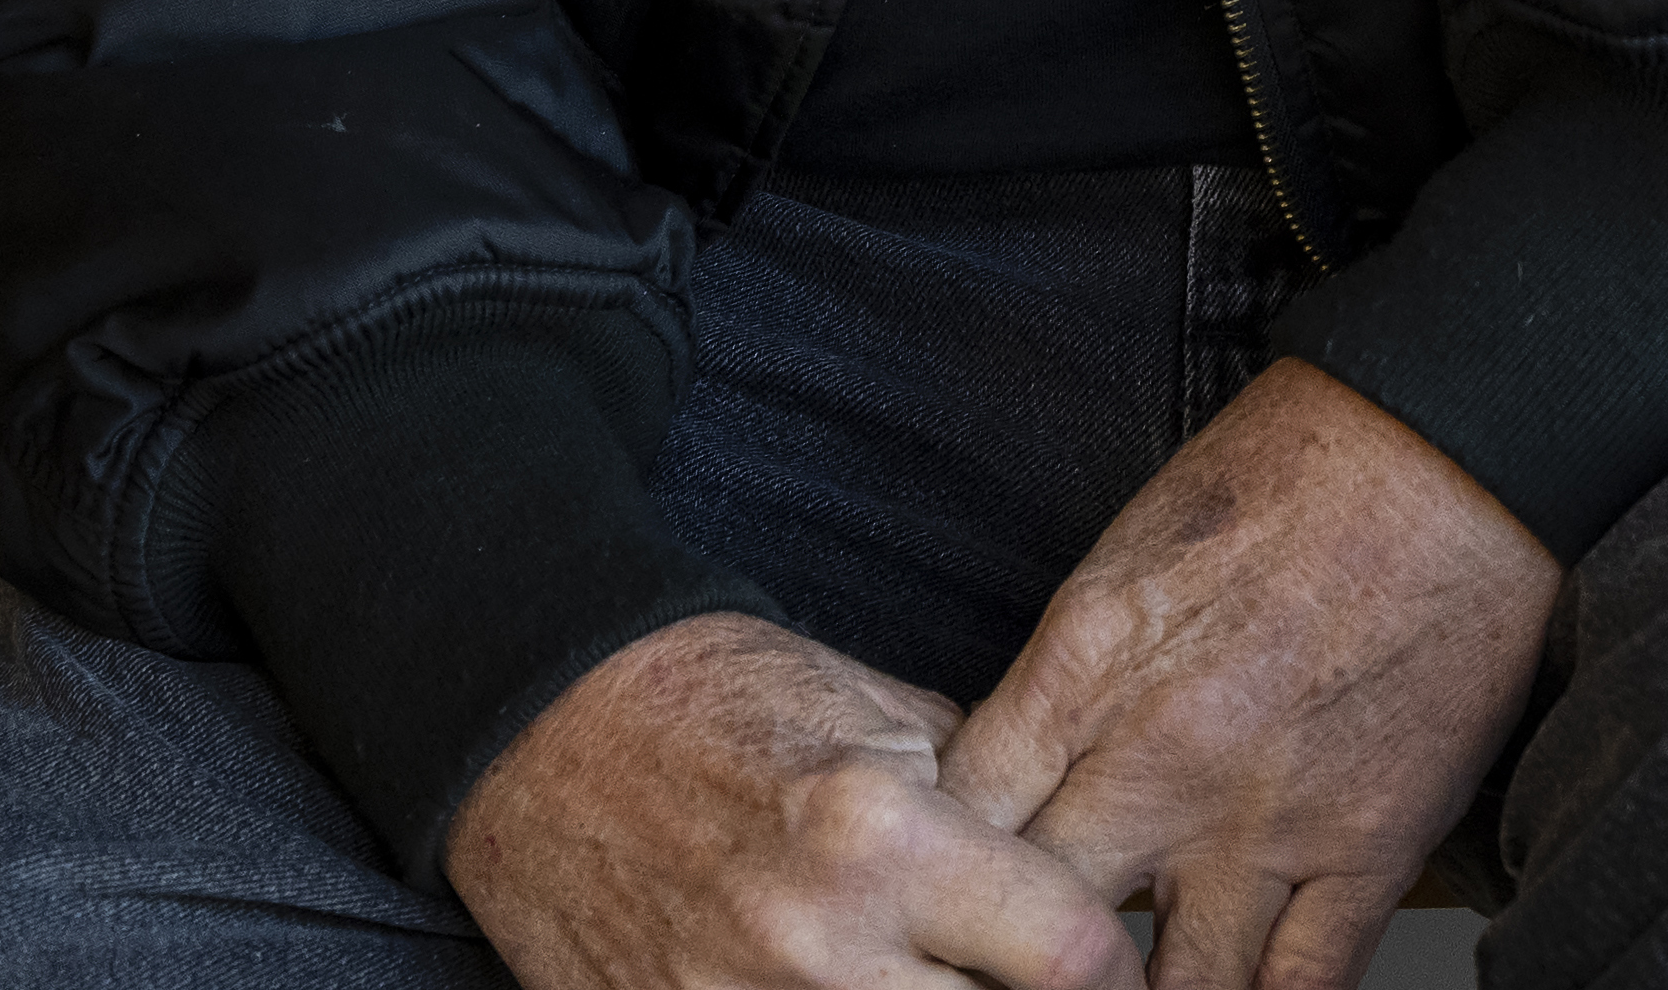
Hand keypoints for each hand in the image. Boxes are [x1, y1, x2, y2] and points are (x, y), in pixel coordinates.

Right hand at [446, 613, 1114, 989]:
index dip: (1120, 977)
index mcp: (884, 838)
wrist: (546, 733)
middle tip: (1023, 974)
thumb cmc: (725, 705)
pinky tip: (863, 988)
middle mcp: (817, 944)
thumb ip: (991, 803)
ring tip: (940, 978)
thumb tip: (1085, 876)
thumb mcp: (888, 717)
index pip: (1071, 958)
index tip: (1121, 972)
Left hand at [938, 361, 1562, 989]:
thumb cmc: (1288, 479)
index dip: (931, 887)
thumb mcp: (1123, 564)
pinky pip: (1301, 986)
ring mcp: (1267, 817)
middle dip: (1015, 966)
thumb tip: (1006, 790)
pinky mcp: (1369, 847)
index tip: (936, 913)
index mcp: (1083, 673)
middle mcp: (1160, 761)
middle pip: (1036, 925)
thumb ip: (1060, 689)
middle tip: (1017, 972)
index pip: (957, 825)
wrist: (1446, 448)